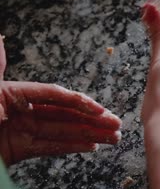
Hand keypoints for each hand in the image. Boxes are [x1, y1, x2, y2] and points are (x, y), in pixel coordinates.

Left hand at [0, 36, 121, 165]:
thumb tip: (0, 38)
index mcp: (13, 94)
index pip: (55, 96)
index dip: (79, 102)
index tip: (99, 108)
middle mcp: (21, 111)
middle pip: (64, 115)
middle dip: (93, 120)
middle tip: (117, 124)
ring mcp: (20, 132)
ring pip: (62, 132)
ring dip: (89, 135)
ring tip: (113, 137)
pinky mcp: (17, 150)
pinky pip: (50, 148)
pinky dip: (71, 148)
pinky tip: (91, 146)